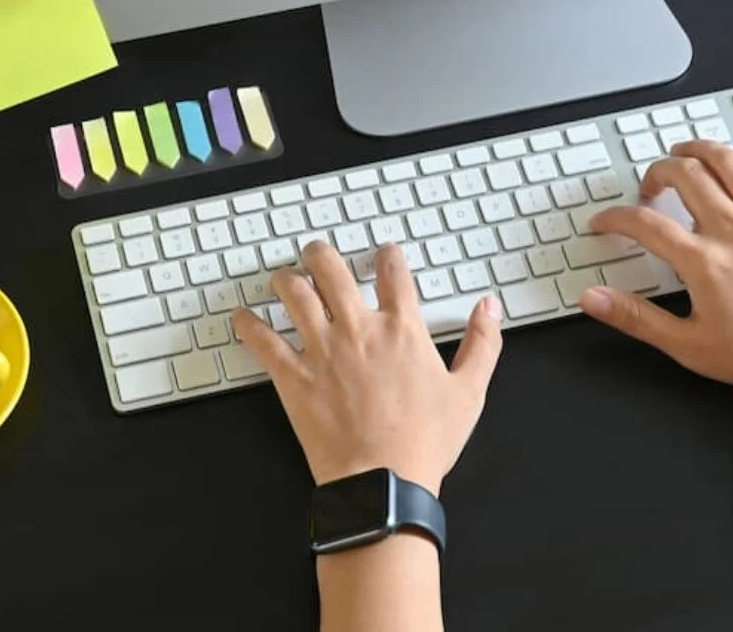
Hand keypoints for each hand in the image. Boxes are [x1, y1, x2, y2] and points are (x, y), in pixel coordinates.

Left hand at [233, 242, 503, 494]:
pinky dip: (249, 326)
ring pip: (294, 294)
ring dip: (286, 279)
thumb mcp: (469, 391)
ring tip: (284, 277)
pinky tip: (242, 318)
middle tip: (316, 252)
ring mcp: (321, 349)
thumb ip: (482, 343)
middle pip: (332, 269)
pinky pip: (263, 341)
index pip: (393, 272)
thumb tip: (490, 307)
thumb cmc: (425, 441)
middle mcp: (358, 329)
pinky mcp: (293, 376)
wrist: (383, 481)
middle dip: (321, 253)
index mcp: (401, 329)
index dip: (387, 255)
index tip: (383, 253)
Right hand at [579, 140, 732, 398]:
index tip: (605, 222)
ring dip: (700, 150)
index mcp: (703, 262)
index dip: (614, 218)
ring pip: (728, 162)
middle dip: (657, 172)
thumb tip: (594, 299)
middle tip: (648, 187)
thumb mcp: (687, 345)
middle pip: (685, 176)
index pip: (643, 223)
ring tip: (683, 152)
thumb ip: (635, 317)